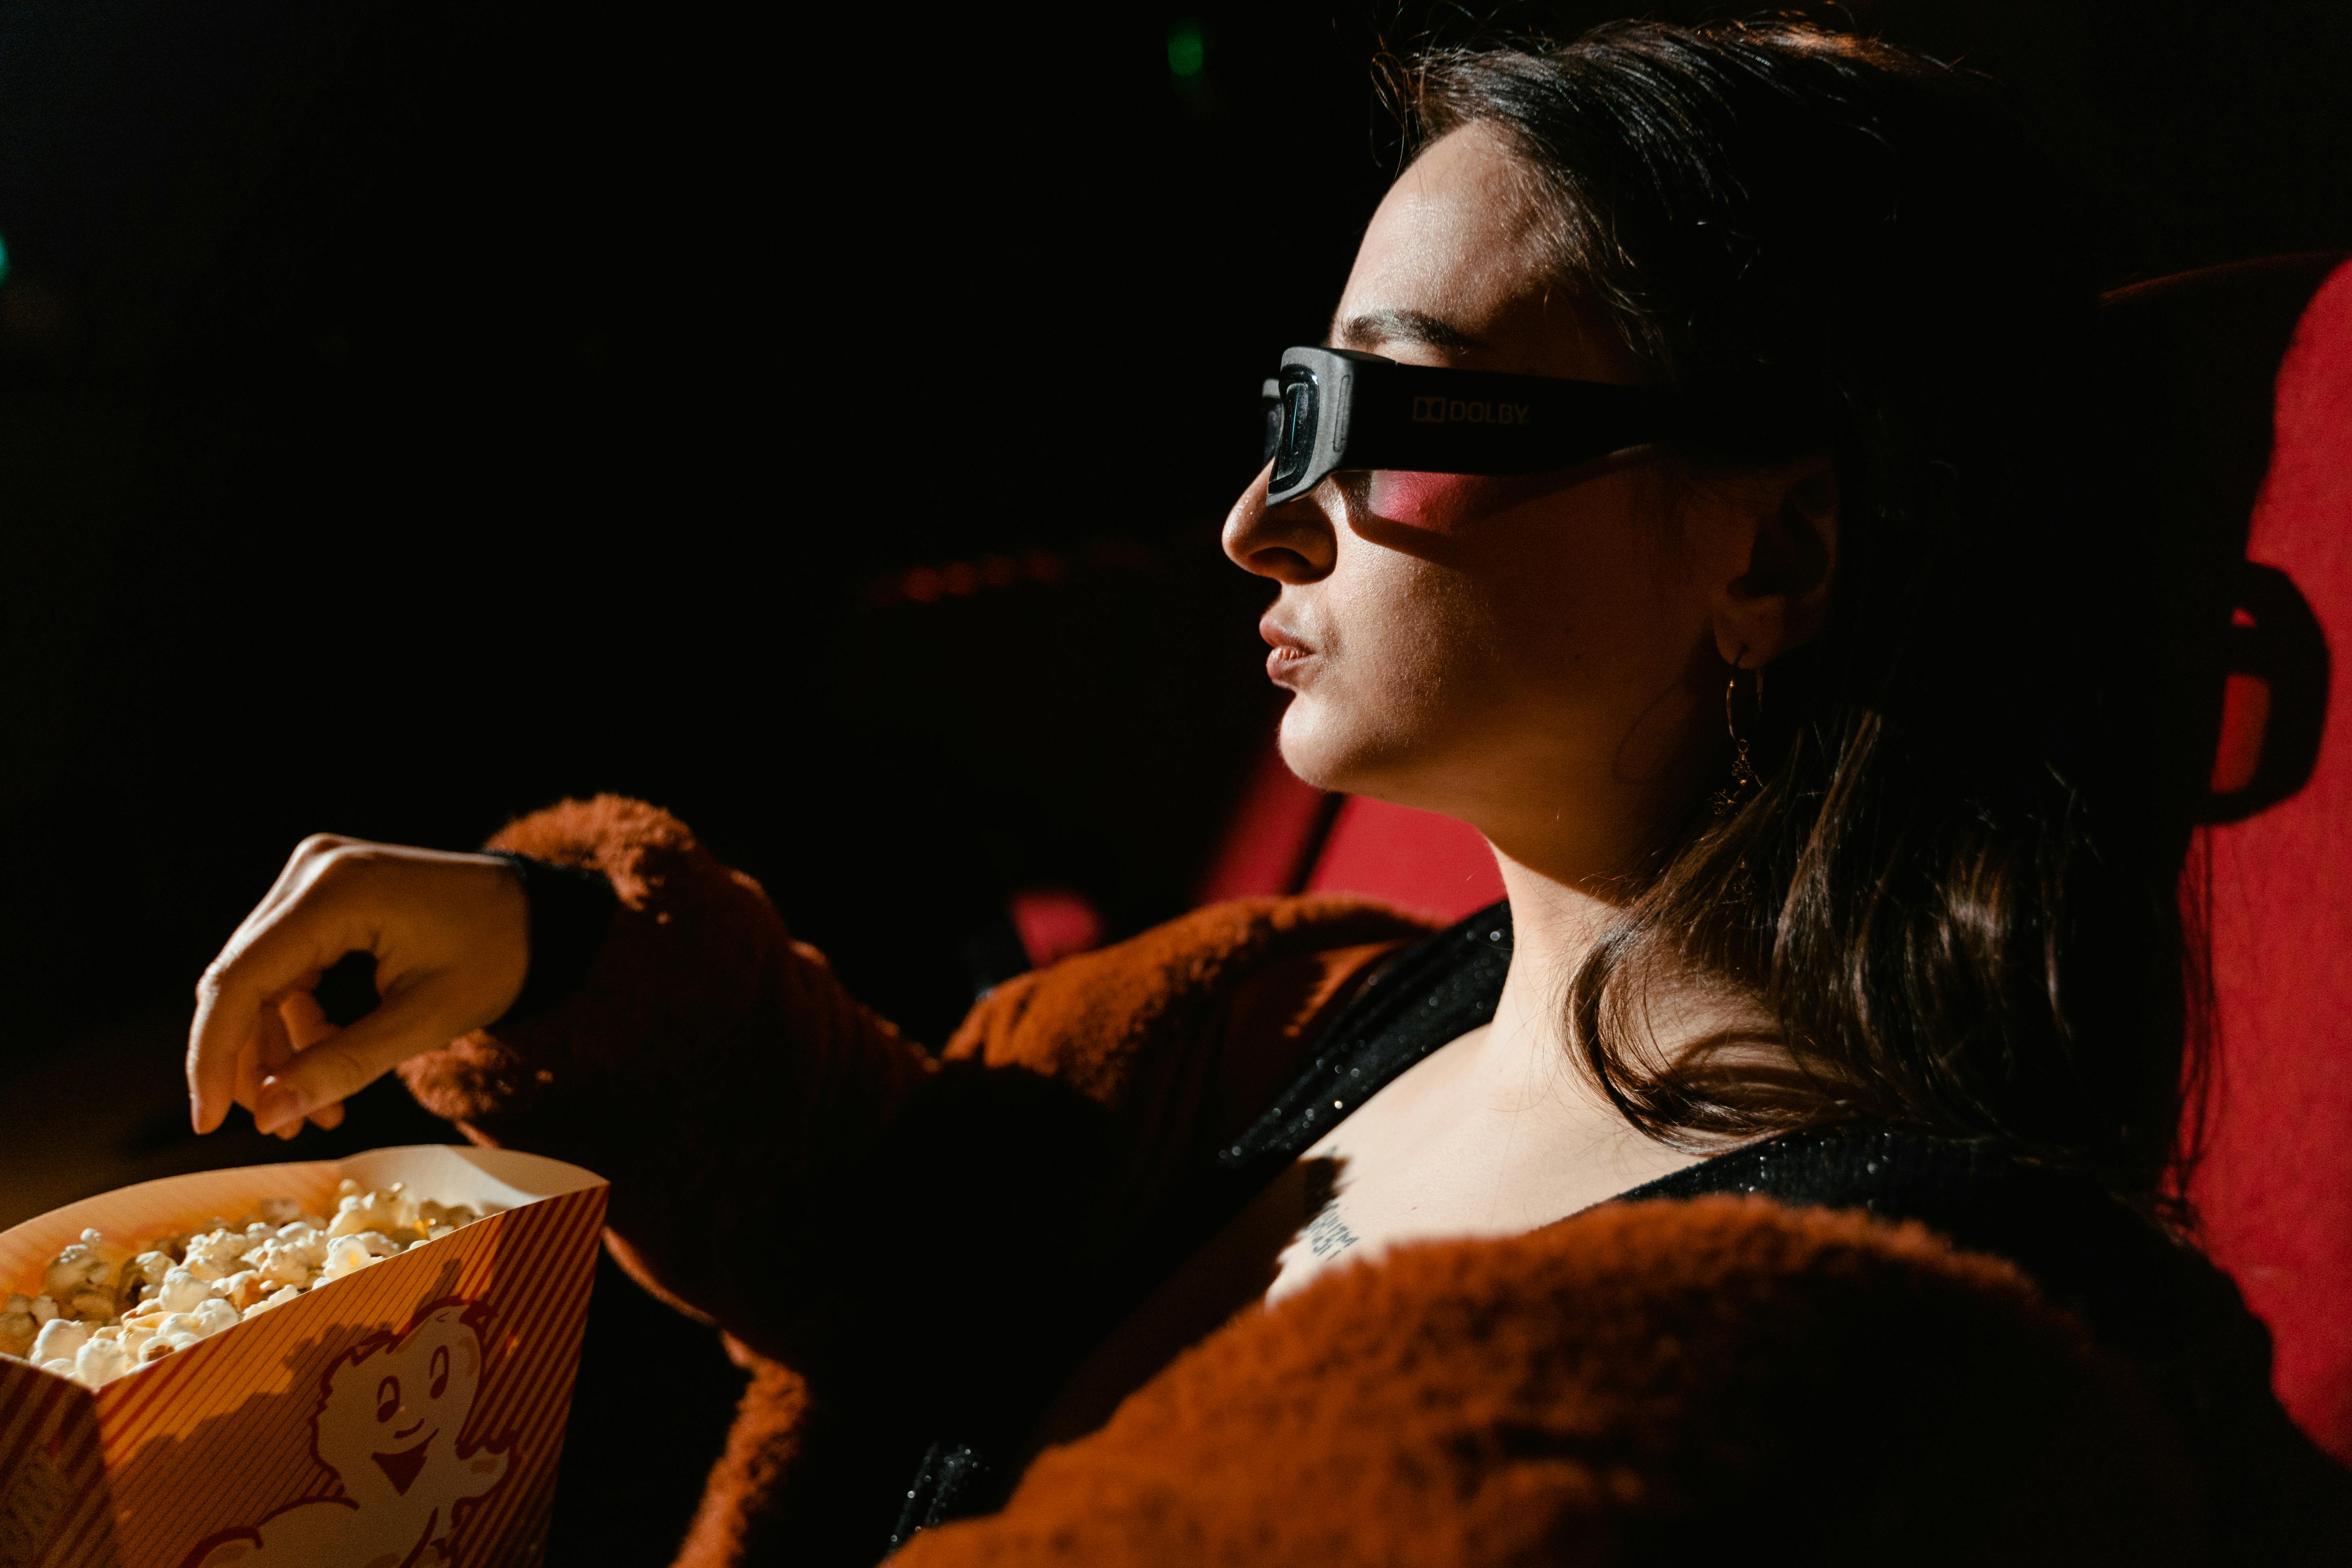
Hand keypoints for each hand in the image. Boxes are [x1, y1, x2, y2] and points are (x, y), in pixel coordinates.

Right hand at [187, 835, 530, 1136]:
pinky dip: (299, 1020)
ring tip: (316, 1112)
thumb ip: (344, 1066)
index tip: (207, 1123)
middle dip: (252, 1060)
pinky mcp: (323, 894)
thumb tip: (267, 1116)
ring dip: (278, 1048)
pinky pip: (286, 965)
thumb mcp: (426, 1019)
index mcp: (337, 892)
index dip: (214, 1056)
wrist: (538, 912)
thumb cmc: (497, 956)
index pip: (240, 980)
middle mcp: (313, 871)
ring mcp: (315, 876)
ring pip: (259, 978)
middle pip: (242, 979)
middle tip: (281, 1123)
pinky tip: (325, 1065)